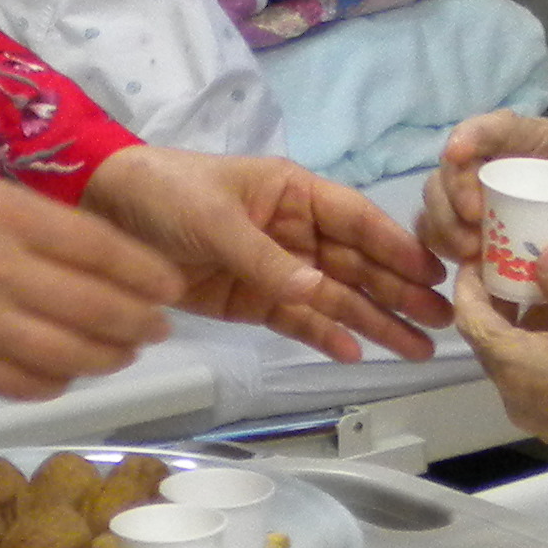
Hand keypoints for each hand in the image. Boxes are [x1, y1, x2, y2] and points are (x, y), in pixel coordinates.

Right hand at [0, 167, 182, 399]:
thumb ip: (35, 223)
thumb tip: (98, 257)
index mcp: (9, 215)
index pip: (103, 250)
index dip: (147, 274)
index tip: (171, 286)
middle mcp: (0, 270)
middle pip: (98, 309)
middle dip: (140, 324)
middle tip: (158, 328)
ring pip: (70, 355)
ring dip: (109, 359)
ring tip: (123, 354)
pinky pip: (23, 386)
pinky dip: (57, 384)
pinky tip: (67, 374)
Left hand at [83, 147, 448, 363]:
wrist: (104, 210)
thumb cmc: (165, 193)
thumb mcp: (216, 219)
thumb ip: (267, 259)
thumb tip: (321, 293)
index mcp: (293, 193)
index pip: (357, 219)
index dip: (396, 246)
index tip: (434, 273)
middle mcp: (295, 230)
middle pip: (357, 264)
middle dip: (399, 293)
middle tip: (443, 322)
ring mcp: (276, 267)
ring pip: (335, 297)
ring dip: (374, 322)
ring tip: (415, 350)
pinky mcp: (251, 300)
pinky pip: (298, 319)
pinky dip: (325, 336)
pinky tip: (357, 355)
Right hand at [420, 114, 547, 313]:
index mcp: (541, 151)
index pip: (505, 127)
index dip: (476, 132)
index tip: (458, 154)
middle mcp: (503, 168)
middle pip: (459, 160)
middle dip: (453, 188)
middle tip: (472, 227)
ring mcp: (478, 201)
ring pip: (438, 194)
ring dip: (444, 221)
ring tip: (471, 255)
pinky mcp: (463, 234)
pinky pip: (434, 230)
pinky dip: (438, 245)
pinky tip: (462, 267)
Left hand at [454, 243, 547, 523]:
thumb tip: (545, 250)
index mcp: (514, 366)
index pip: (469, 318)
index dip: (468, 283)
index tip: (479, 253)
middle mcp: (511, 394)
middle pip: (487, 339)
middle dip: (495, 299)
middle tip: (513, 261)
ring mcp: (531, 413)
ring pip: (509, 359)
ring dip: (518, 323)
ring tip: (542, 286)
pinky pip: (529, 377)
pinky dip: (535, 347)